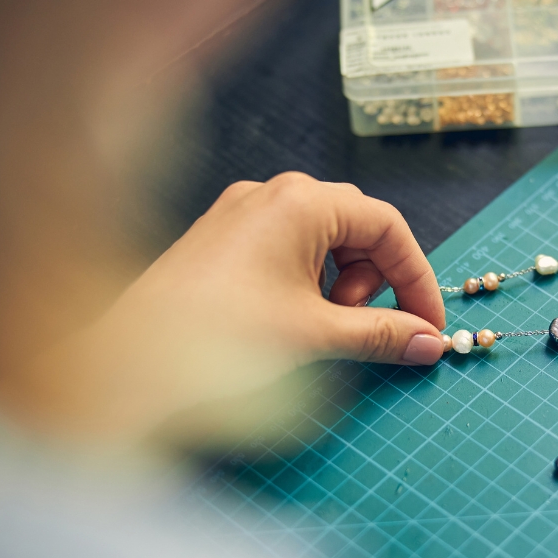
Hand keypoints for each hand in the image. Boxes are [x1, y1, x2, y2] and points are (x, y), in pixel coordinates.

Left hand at [0, 173, 446, 437]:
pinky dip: (304, 284)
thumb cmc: (219, 338)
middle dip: (371, 281)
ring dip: (337, 285)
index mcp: (300, 202)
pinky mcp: (221, 240)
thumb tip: (428, 342)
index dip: (416, 278)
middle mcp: (271, 195)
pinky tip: (286, 321)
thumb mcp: (314, 336)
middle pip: (356, 228)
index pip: (386, 227)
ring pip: (321, 240)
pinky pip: (286, 251)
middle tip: (357, 326)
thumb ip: (381, 335)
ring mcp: (241, 214)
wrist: (129, 362)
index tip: (427, 324)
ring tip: (315, 328)